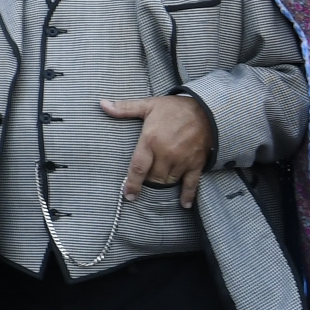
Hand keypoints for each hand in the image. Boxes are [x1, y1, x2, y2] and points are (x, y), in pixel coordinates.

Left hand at [102, 93, 214, 211]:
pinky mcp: (196, 164)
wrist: (206, 109)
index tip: (128, 195)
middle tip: (145, 183)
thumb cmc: (175, 108)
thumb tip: (102, 104)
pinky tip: (185, 204)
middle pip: (153, 178)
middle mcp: (165, 154)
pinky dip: (188, 195)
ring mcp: (182, 161)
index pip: (138, 168)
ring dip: (162, 186)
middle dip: (147, 183)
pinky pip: (191, 184)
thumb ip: (125, 108)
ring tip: (158, 186)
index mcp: (151, 141)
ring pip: (168, 182)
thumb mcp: (148, 105)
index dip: (132, 184)